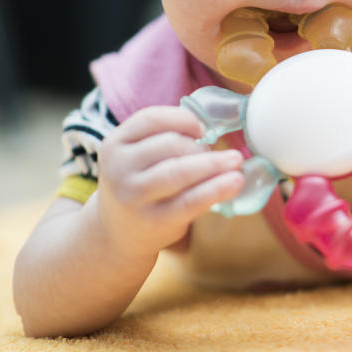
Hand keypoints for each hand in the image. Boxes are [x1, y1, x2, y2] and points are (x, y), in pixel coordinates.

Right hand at [95, 106, 244, 257]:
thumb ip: (165, 138)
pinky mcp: (155, 219)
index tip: (202, 128)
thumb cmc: (140, 184)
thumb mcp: (138, 157)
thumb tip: (213, 128)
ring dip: (214, 164)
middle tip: (218, 155)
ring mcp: (134, 195)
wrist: (117, 233)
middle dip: (200, 147)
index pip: (151, 119)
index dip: (183, 119)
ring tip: (236, 162)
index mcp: (115, 143)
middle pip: (170, 144)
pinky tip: (235, 182)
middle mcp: (119, 168)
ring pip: (180, 171)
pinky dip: (217, 189)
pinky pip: (191, 200)